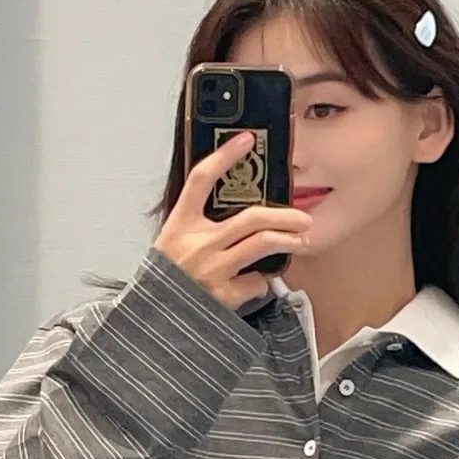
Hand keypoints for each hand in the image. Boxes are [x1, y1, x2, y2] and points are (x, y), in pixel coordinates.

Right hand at [153, 129, 313, 310]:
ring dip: (289, 240)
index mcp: (179, 224)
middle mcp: (196, 243)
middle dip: (284, 215)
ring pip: (262, 244)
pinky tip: (254, 282)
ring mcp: (211, 268)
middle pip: (251, 217)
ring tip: (300, 240)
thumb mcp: (172, 244)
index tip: (246, 140)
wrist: (155, 318)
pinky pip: (255, 282)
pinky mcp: (223, 294)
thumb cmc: (166, 280)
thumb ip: (198, 226)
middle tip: (302, 218)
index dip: (224, 156)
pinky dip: (260, 282)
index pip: (201, 179)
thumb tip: (240, 215)